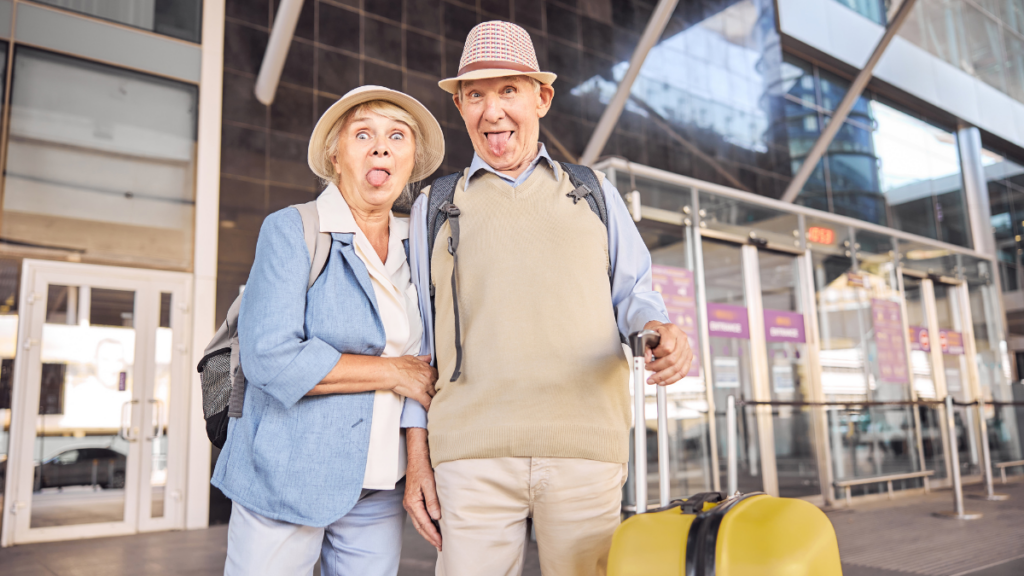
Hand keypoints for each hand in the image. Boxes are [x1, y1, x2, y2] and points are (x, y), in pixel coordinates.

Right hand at [388, 355, 436, 409]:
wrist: (391, 371)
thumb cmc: (399, 364)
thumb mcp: (413, 358)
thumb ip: (423, 359)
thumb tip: (429, 357)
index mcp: (428, 369)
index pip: (437, 377)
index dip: (436, 382)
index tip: (435, 385)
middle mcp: (429, 377)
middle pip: (437, 386)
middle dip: (437, 390)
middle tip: (436, 395)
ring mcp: (425, 385)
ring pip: (434, 394)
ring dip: (434, 399)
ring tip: (435, 403)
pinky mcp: (419, 394)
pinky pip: (428, 402)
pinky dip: (429, 407)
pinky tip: (429, 410)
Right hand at [404, 428, 441, 549]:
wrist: (417, 456)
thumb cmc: (423, 468)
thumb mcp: (430, 484)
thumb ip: (432, 501)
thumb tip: (436, 518)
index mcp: (412, 502)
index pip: (423, 523)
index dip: (433, 534)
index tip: (441, 543)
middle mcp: (409, 505)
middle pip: (420, 526)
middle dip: (430, 537)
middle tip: (440, 546)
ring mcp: (410, 503)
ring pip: (419, 523)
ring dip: (428, 532)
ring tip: (437, 540)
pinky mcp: (414, 500)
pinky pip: (420, 516)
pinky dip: (426, 524)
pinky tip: (433, 526)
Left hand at [642, 321, 692, 385]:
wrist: (662, 330)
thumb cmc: (655, 332)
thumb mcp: (646, 334)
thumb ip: (645, 346)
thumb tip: (647, 359)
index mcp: (672, 330)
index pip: (667, 347)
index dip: (657, 354)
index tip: (649, 356)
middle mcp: (682, 339)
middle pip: (672, 360)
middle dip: (658, 368)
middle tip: (648, 369)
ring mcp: (687, 349)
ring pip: (678, 368)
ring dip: (663, 376)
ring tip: (653, 378)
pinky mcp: (688, 357)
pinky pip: (683, 372)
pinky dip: (672, 379)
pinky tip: (663, 381)